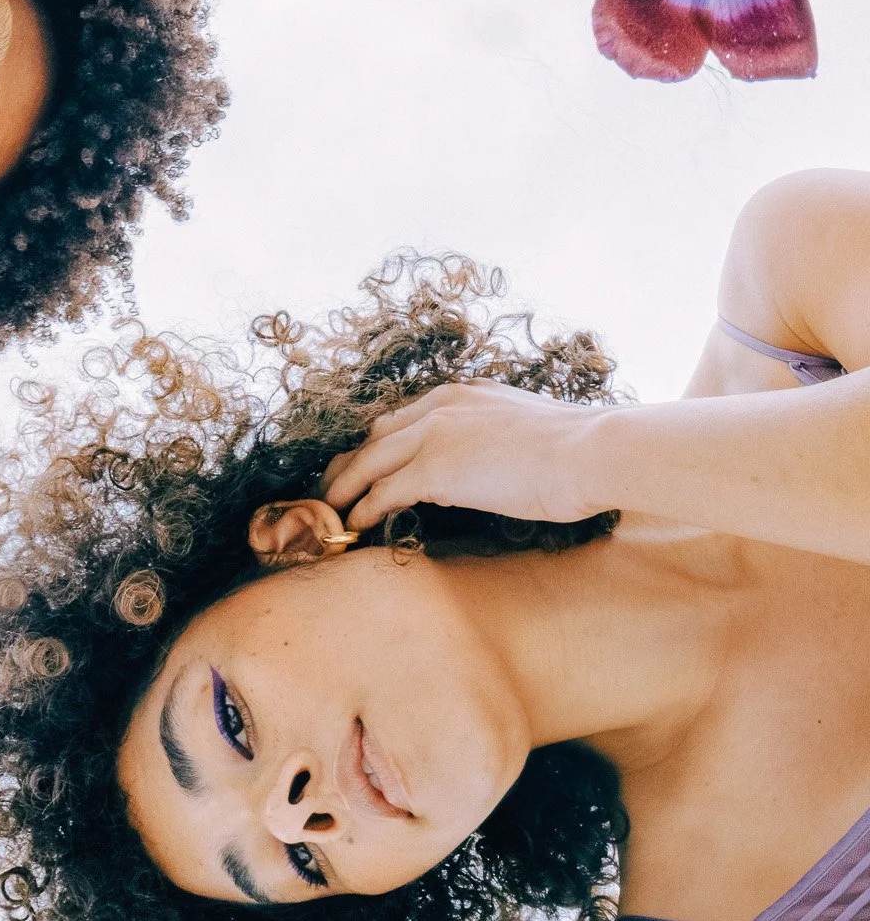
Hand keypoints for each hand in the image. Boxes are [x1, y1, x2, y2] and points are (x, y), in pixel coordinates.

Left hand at [317, 381, 609, 531]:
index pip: (404, 417)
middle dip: (350, 461)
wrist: (592, 450)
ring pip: (369, 461)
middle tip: (332, 483)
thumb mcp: (525, 428)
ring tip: (328, 511)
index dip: (381, 443)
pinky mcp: (434, 470)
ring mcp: (433, 435)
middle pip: (376, 435)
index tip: (367, 461)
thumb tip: (487, 464)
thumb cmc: (578, 448)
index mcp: (462, 395)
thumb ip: (495, 437)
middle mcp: (440, 406)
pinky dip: (362, 509)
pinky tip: (353, 526)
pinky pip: (383, 492)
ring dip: (344, 486)